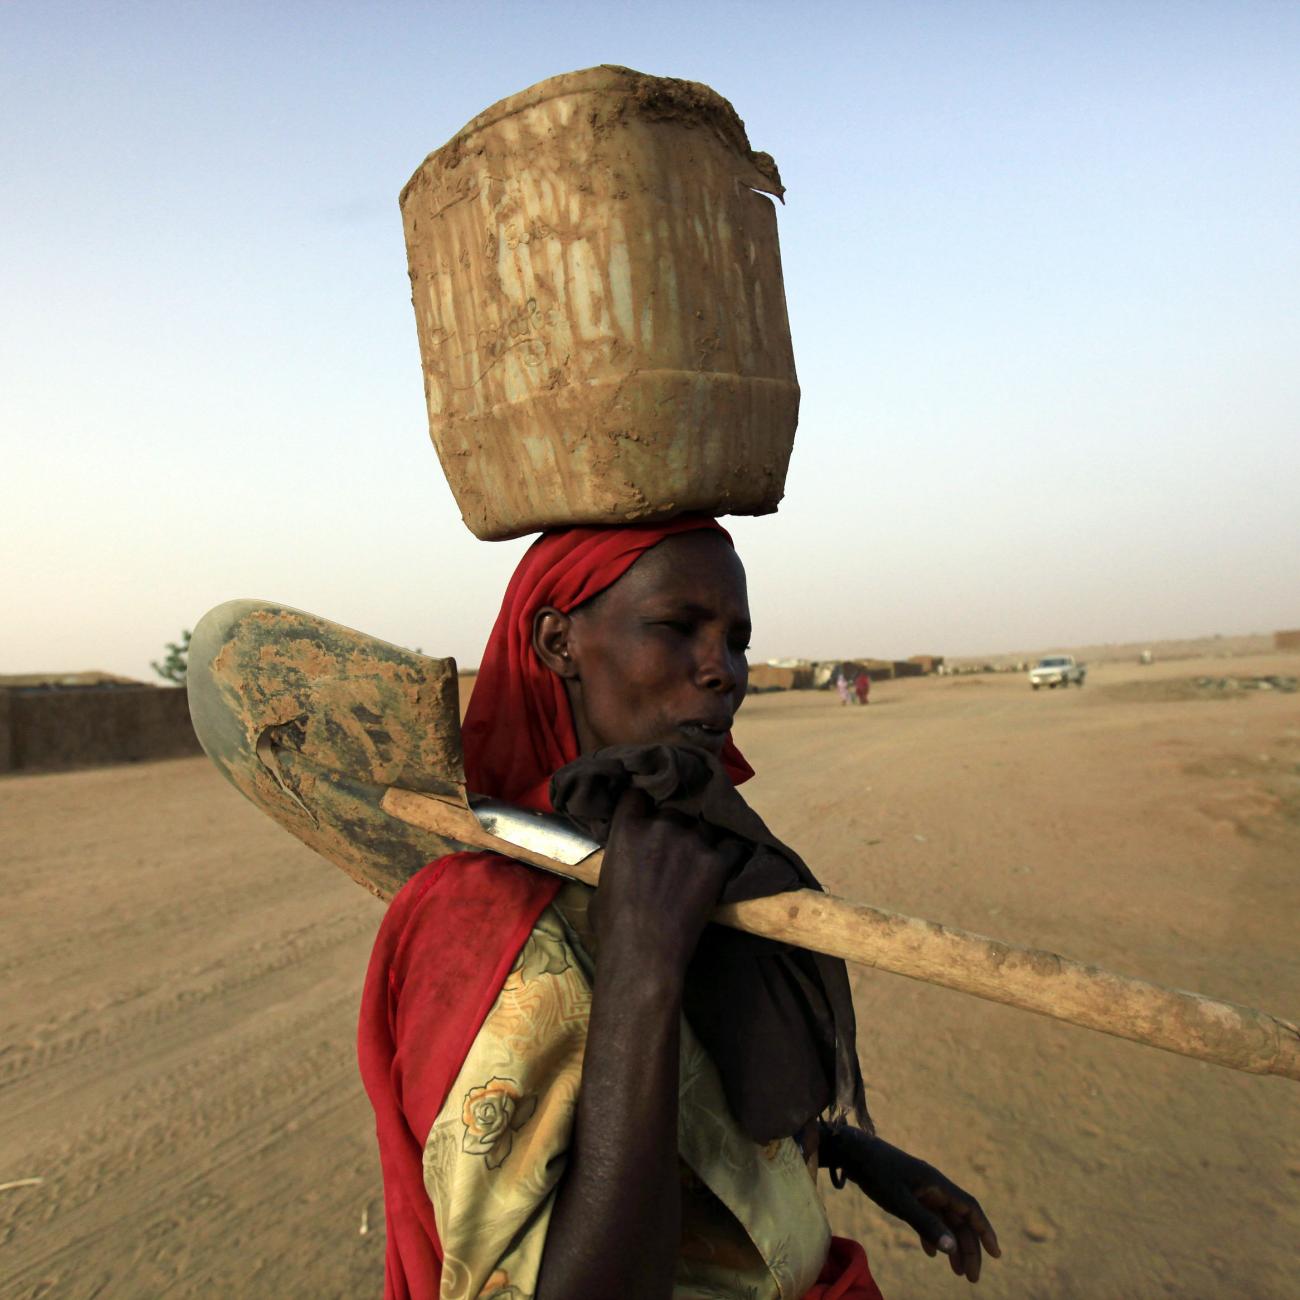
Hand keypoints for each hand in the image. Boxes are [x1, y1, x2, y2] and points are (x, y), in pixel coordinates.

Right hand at [593, 787, 740, 976]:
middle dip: (675, 812)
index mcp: (627, 828)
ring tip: (704, 839)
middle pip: (675, 802)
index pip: (638, 793)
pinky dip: (727, 848)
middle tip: (678, 827)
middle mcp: (661, 825)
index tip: (647, 805)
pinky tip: (726, 854)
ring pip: (704, 819)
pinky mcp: (716, 861)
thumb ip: (617, 859)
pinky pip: (729, 844)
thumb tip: (622, 860)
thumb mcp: (601, 884)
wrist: (645, 952)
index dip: (643, 799)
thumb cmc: (613, 925)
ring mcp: (692, 841)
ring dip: (703, 828)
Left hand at [821, 1126, 1000, 1282]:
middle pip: (960, 1220)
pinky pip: (928, 1216)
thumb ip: (926, 1224)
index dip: (985, 1231)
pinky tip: (931, 1252)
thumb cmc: (876, 1173)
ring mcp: (921, 1189)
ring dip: (953, 1245)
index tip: (996, 1255)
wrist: (852, 1152)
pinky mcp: (908, 1192)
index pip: (970, 1209)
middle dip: (969, 1248)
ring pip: (945, 1220)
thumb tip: (953, 1249)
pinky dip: (933, 1235)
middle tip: (971, 1278)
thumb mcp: (900, 1201)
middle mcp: (934, 1186)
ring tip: (958, 1272)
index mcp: (937, 1184)